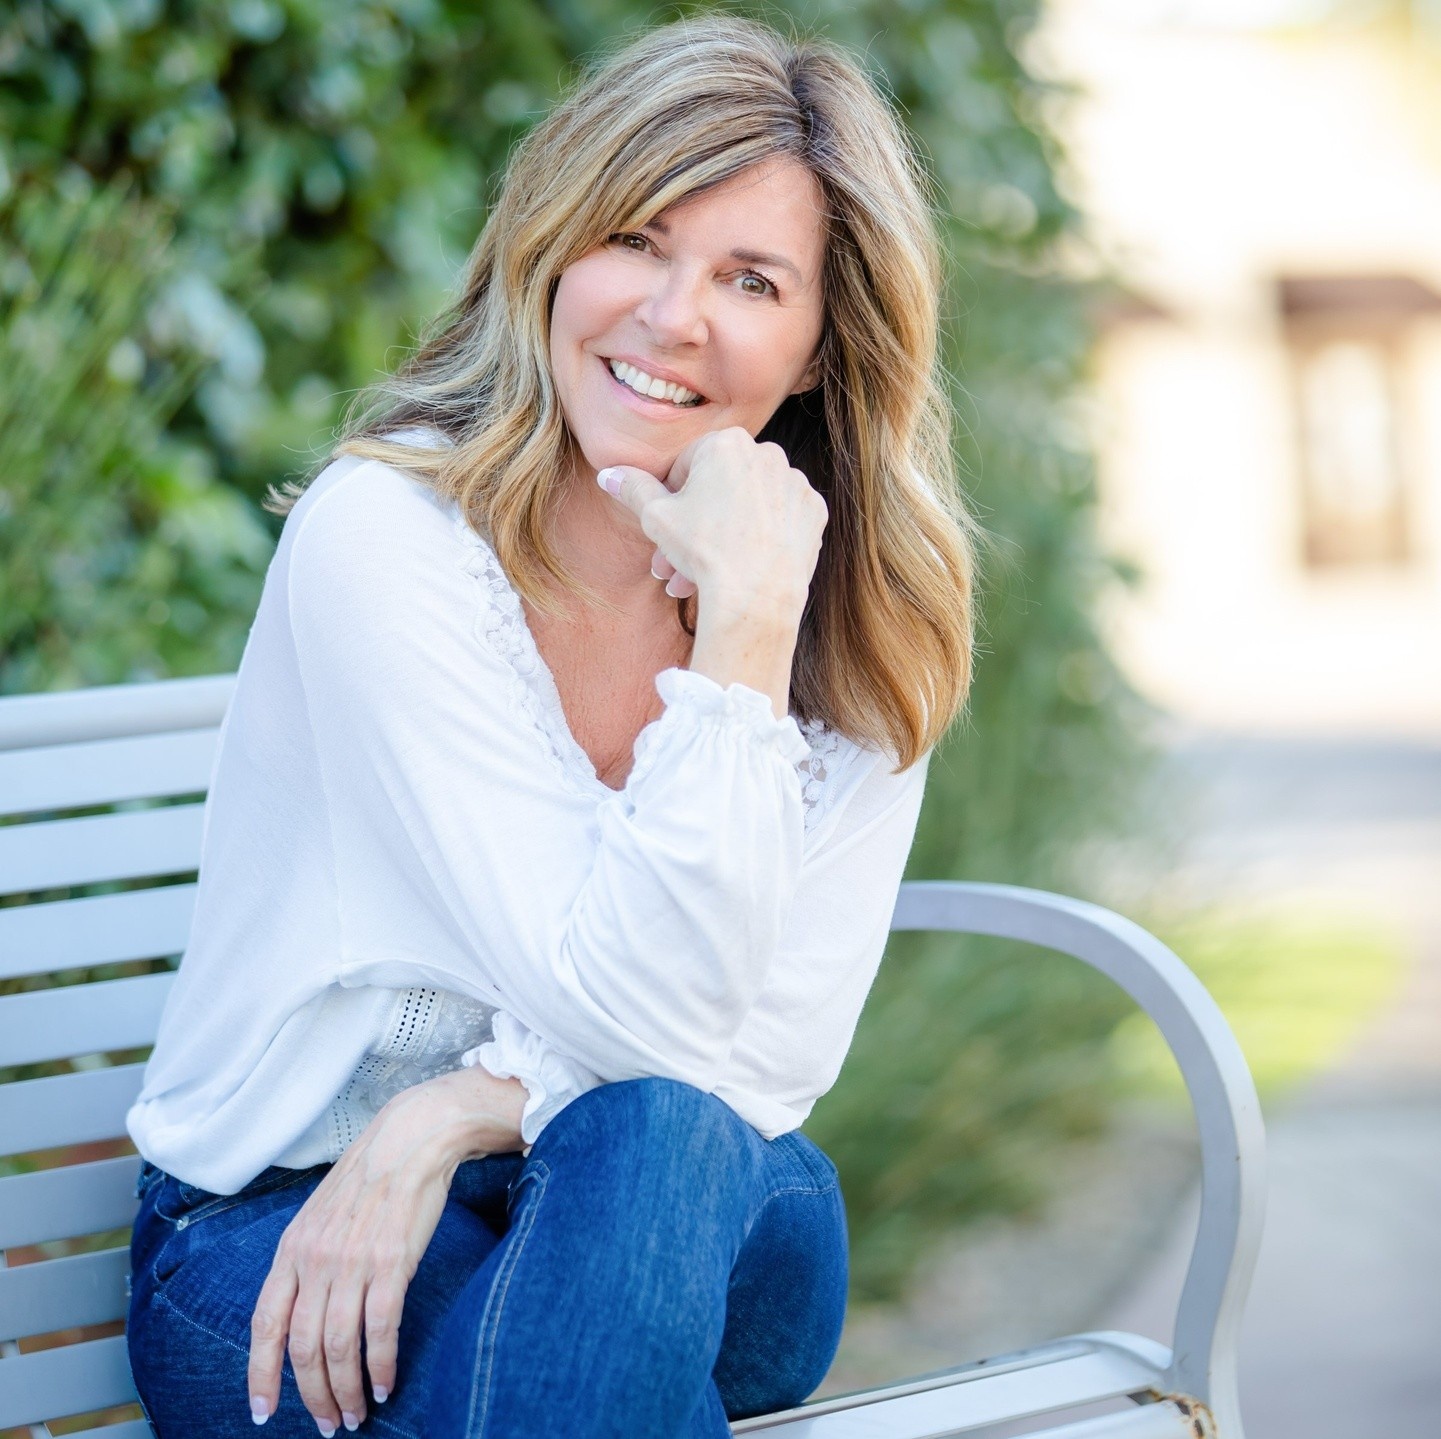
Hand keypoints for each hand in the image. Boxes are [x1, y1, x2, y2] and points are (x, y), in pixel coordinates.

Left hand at [247, 1067, 525, 1430]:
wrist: (412, 1136)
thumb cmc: (372, 1175)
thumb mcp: (321, 1213)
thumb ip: (307, 1257)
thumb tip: (303, 1304)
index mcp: (292, 1248)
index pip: (265, 1324)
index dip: (260, 1373)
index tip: (263, 1412)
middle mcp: (315, 1259)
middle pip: (302, 1346)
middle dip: (313, 1396)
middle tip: (328, 1424)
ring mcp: (352, 1261)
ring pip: (338, 1346)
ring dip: (346, 1390)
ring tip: (356, 1414)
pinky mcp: (391, 1262)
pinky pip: (380, 1330)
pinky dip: (380, 1366)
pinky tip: (385, 1384)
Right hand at [601, 427, 827, 617]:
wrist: (756, 596)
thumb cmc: (703, 551)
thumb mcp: (655, 517)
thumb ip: (633, 489)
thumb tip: (608, 474)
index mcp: (727, 443)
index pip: (688, 465)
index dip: (672, 499)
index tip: (667, 528)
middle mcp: (768, 453)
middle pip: (720, 488)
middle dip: (695, 524)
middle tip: (675, 561)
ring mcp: (796, 483)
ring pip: (749, 506)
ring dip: (724, 535)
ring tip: (701, 575)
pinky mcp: (814, 513)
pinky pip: (779, 520)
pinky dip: (761, 538)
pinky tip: (744, 564)